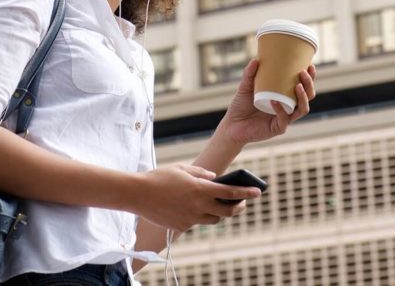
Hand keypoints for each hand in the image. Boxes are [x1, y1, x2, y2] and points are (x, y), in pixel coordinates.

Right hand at [129, 163, 259, 231]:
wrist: (137, 194)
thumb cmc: (160, 177)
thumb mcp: (182, 168)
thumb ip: (201, 173)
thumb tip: (215, 178)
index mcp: (200, 189)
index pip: (230, 193)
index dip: (246, 193)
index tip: (258, 192)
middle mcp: (198, 206)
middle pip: (227, 212)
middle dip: (238, 207)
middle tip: (241, 203)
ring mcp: (190, 218)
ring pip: (213, 220)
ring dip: (219, 213)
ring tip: (221, 206)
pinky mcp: (180, 226)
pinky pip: (195, 222)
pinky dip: (198, 215)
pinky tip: (193, 207)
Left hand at [219, 59, 316, 145]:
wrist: (231, 125)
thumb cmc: (240, 106)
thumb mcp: (245, 87)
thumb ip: (249, 74)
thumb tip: (256, 59)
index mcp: (284, 97)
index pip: (303, 87)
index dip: (310, 78)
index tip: (310, 65)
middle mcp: (288, 108)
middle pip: (308, 97)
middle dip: (309, 85)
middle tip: (303, 73)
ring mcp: (284, 119)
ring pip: (303, 110)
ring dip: (303, 97)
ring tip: (298, 86)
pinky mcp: (277, 128)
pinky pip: (284, 119)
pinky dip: (281, 109)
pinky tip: (275, 101)